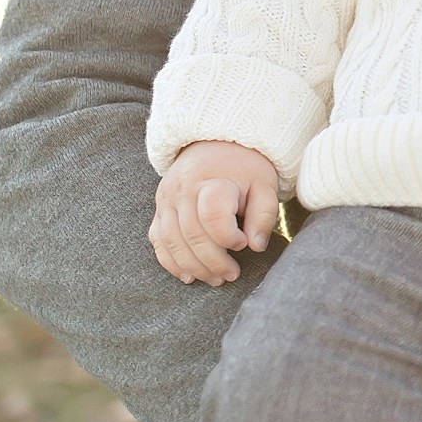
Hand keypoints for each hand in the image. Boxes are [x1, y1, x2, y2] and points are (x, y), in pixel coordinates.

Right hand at [148, 141, 278, 286]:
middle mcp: (183, 189)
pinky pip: (158, 240)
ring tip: (215, 279)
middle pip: (191, 235)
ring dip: (192, 267)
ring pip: (171, 242)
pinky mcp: (159, 208)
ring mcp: (167, 199)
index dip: (228, 237)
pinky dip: (170, 261)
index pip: (212, 216)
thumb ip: (263, 215)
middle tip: (231, 275)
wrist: (216, 142)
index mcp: (211, 179)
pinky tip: (187, 276)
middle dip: (212, 262)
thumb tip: (256, 247)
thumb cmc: (245, 167)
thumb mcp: (264, 185)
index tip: (243, 244)